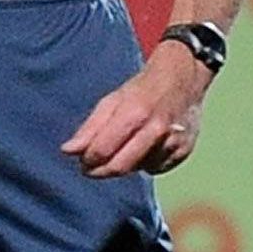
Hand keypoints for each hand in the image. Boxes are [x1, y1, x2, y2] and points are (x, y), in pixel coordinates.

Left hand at [62, 47, 209, 177]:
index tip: (82, 162)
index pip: (103, 150)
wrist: (182, 80)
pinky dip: (145, 163)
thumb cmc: (141, 90)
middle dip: (100, 171)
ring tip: (123, 146)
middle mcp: (157, 130)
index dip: (88, 161)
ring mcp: (174, 142)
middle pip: (121, 166)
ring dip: (124, 164)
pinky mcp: (185, 151)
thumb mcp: (111, 102)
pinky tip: (144, 147)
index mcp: (134, 114)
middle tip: (91, 168)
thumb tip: (67, 151)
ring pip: (138, 168)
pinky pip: (156, 168)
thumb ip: (89, 128)